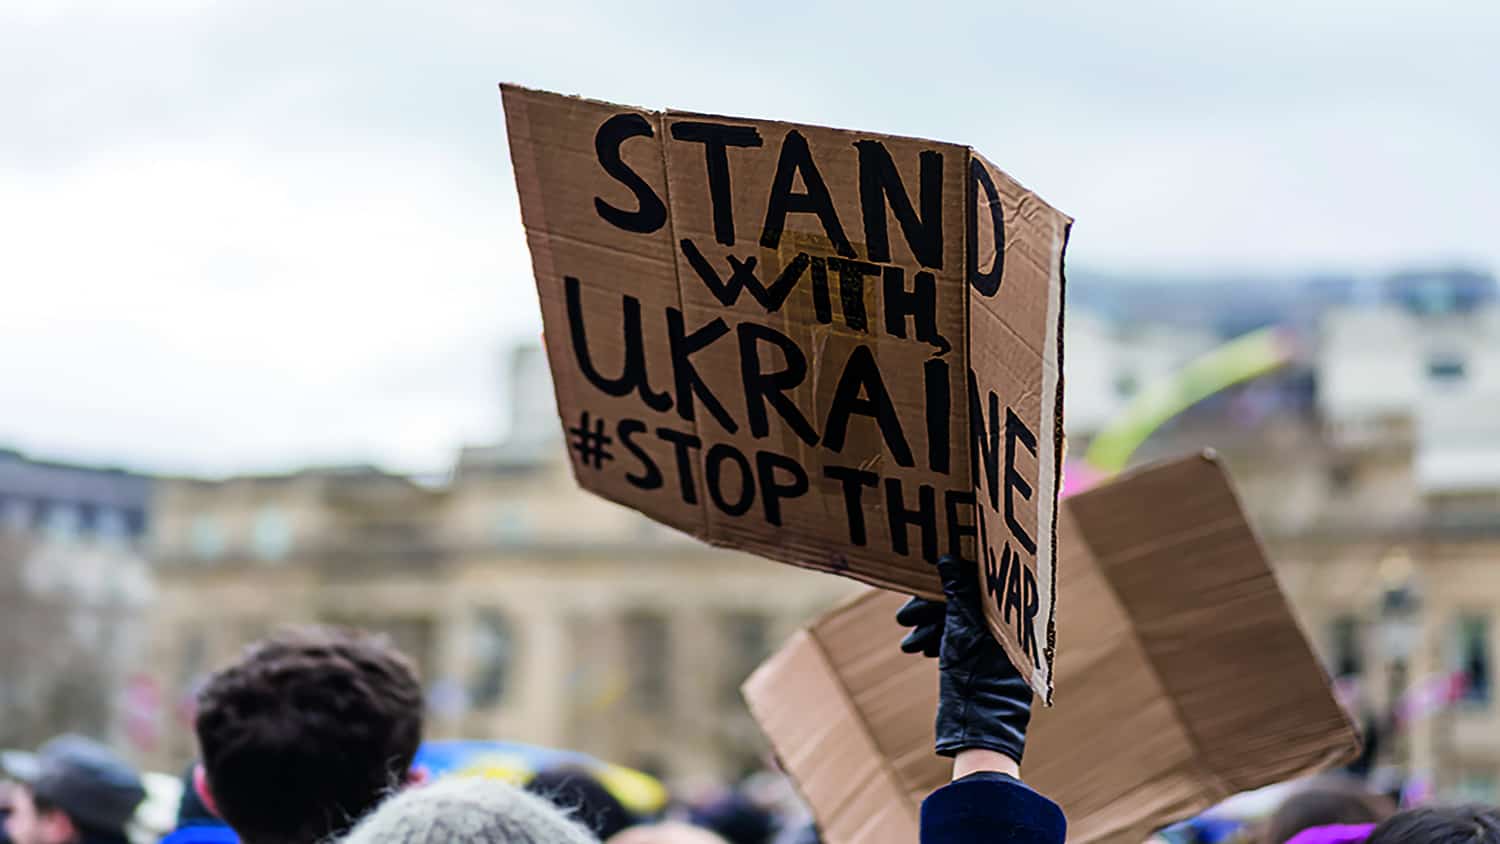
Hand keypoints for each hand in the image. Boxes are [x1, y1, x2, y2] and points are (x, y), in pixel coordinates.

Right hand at [895, 555, 1032, 763]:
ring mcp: (996, 649)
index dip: (949, 581)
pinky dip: (938, 643)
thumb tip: (950, 560)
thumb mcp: (961, 631)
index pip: (979, 586)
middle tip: (904, 616)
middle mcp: (1008, 631)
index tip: (924, 580)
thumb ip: (958, 594)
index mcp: (1012, 619)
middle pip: (965, 605)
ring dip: (930, 628)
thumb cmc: (977, 681)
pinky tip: (917, 648)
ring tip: (908, 638)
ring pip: (958, 626)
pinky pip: (958, 644)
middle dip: (932, 610)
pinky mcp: (982, 665)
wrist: (979, 732)